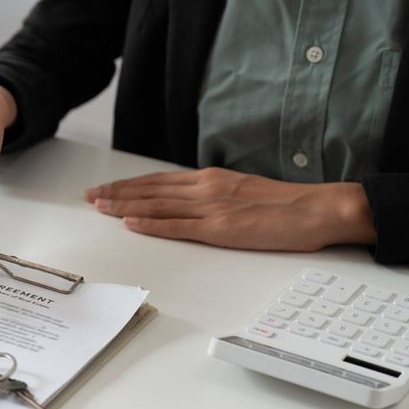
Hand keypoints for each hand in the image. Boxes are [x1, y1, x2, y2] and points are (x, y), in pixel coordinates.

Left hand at [84, 167, 376, 250]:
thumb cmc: (287, 206)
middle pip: (151, 190)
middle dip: (117, 192)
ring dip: (124, 205)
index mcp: (212, 179)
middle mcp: (207, 188)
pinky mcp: (221, 228)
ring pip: (157, 204)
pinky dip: (151, 224)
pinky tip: (130, 223)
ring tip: (99, 207)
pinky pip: (178, 226)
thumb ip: (216, 195)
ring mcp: (212, 207)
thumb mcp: (243, 191)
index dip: (130, 185)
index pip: (160, 181)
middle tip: (89, 196)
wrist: (318, 209)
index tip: (107, 188)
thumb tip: (192, 201)